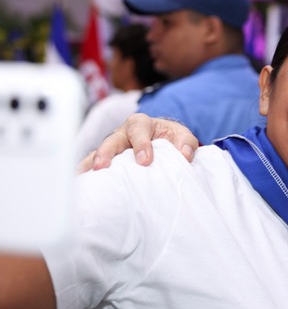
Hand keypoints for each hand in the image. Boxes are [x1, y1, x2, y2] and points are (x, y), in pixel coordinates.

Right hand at [77, 113, 198, 171]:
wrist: (162, 143)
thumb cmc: (170, 138)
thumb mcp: (181, 136)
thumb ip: (187, 142)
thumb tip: (185, 155)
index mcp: (141, 124)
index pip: (139, 131)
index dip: (142, 145)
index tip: (145, 161)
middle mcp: (122, 133)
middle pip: (111, 140)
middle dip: (106, 152)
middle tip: (102, 166)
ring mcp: (111, 147)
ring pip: (98, 153)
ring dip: (90, 164)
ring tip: (82, 177)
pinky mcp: (106, 160)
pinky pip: (92, 165)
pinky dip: (85, 173)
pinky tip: (79, 184)